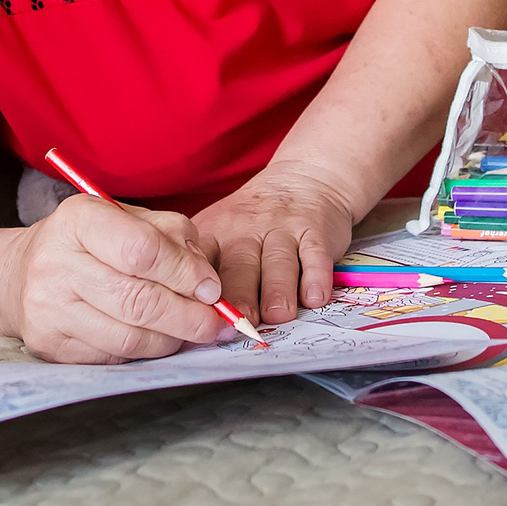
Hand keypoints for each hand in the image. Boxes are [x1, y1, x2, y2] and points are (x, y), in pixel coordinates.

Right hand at [0, 194, 232, 363]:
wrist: (19, 274)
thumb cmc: (90, 243)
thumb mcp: (128, 220)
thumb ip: (173, 240)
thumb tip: (210, 284)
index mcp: (78, 219)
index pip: (142, 251)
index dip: (185, 273)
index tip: (213, 288)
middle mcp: (55, 263)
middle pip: (138, 301)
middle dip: (190, 317)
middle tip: (219, 324)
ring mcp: (48, 308)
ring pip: (130, 337)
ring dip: (173, 340)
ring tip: (192, 332)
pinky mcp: (50, 345)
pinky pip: (114, 357)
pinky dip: (147, 352)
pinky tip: (159, 340)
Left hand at [191, 162, 355, 324]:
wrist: (304, 178)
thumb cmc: (253, 221)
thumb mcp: (220, 231)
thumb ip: (205, 271)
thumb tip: (191, 327)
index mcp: (214, 232)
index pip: (201, 264)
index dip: (200, 293)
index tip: (201, 320)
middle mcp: (245, 230)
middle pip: (239, 266)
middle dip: (240, 296)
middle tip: (241, 322)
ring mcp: (282, 229)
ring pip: (278, 261)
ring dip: (277, 289)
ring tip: (278, 315)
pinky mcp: (314, 230)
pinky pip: (314, 254)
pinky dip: (316, 276)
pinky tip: (314, 296)